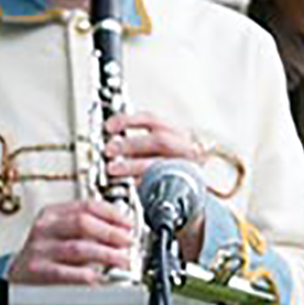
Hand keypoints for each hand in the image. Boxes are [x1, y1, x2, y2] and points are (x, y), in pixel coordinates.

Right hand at [11, 195, 139, 285]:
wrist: (17, 276)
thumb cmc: (45, 254)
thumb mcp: (60, 232)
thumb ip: (86, 227)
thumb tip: (121, 230)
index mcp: (52, 214)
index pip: (86, 206)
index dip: (111, 213)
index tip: (127, 223)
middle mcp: (45, 228)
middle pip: (83, 223)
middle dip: (111, 232)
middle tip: (127, 242)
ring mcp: (40, 249)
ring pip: (78, 247)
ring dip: (105, 254)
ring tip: (121, 260)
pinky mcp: (39, 271)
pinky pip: (68, 273)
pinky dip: (88, 276)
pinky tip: (101, 278)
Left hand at [102, 110, 217, 256]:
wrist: (194, 185)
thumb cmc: (172, 165)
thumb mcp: (159, 148)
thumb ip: (139, 143)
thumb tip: (111, 142)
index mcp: (177, 133)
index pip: (151, 119)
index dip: (127, 120)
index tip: (109, 127)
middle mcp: (186, 147)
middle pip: (159, 141)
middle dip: (131, 144)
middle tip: (109, 150)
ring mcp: (188, 166)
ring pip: (162, 163)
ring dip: (133, 165)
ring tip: (113, 168)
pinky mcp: (186, 185)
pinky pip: (162, 183)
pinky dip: (143, 183)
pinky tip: (130, 183)